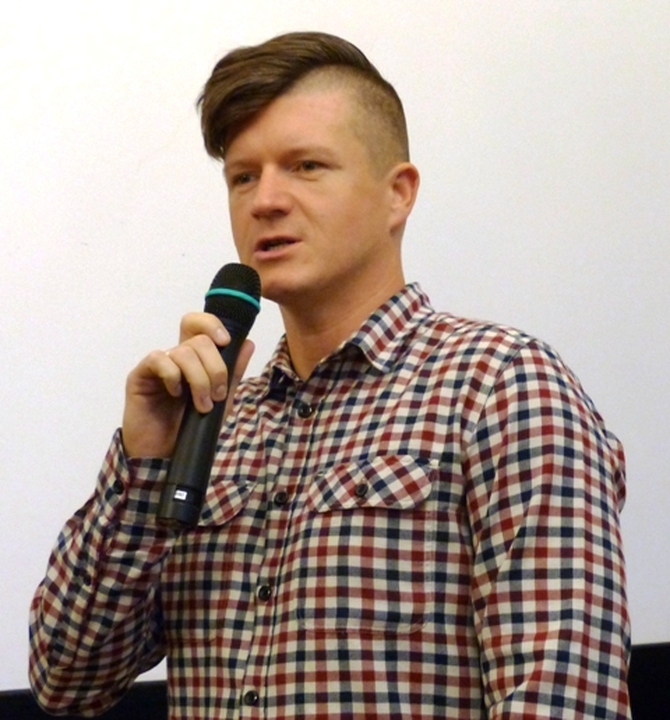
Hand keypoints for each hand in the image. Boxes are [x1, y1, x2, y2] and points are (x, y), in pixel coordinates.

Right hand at [121, 312, 254, 457]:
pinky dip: (173, 376)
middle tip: (217, 395)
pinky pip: (159, 360)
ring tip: (202, 405)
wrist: (165, 455)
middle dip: (216, 368)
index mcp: (195, 358)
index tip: (227, 342)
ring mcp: (158, 365)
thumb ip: (234, 373)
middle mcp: (176, 357)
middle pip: (199, 340)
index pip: (199, 325)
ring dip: (199, 380)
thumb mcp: (222, 401)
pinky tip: (177, 394)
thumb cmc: (192, 427)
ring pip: (184, 352)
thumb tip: (248, 343)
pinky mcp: (140, 375)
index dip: (213, 324)